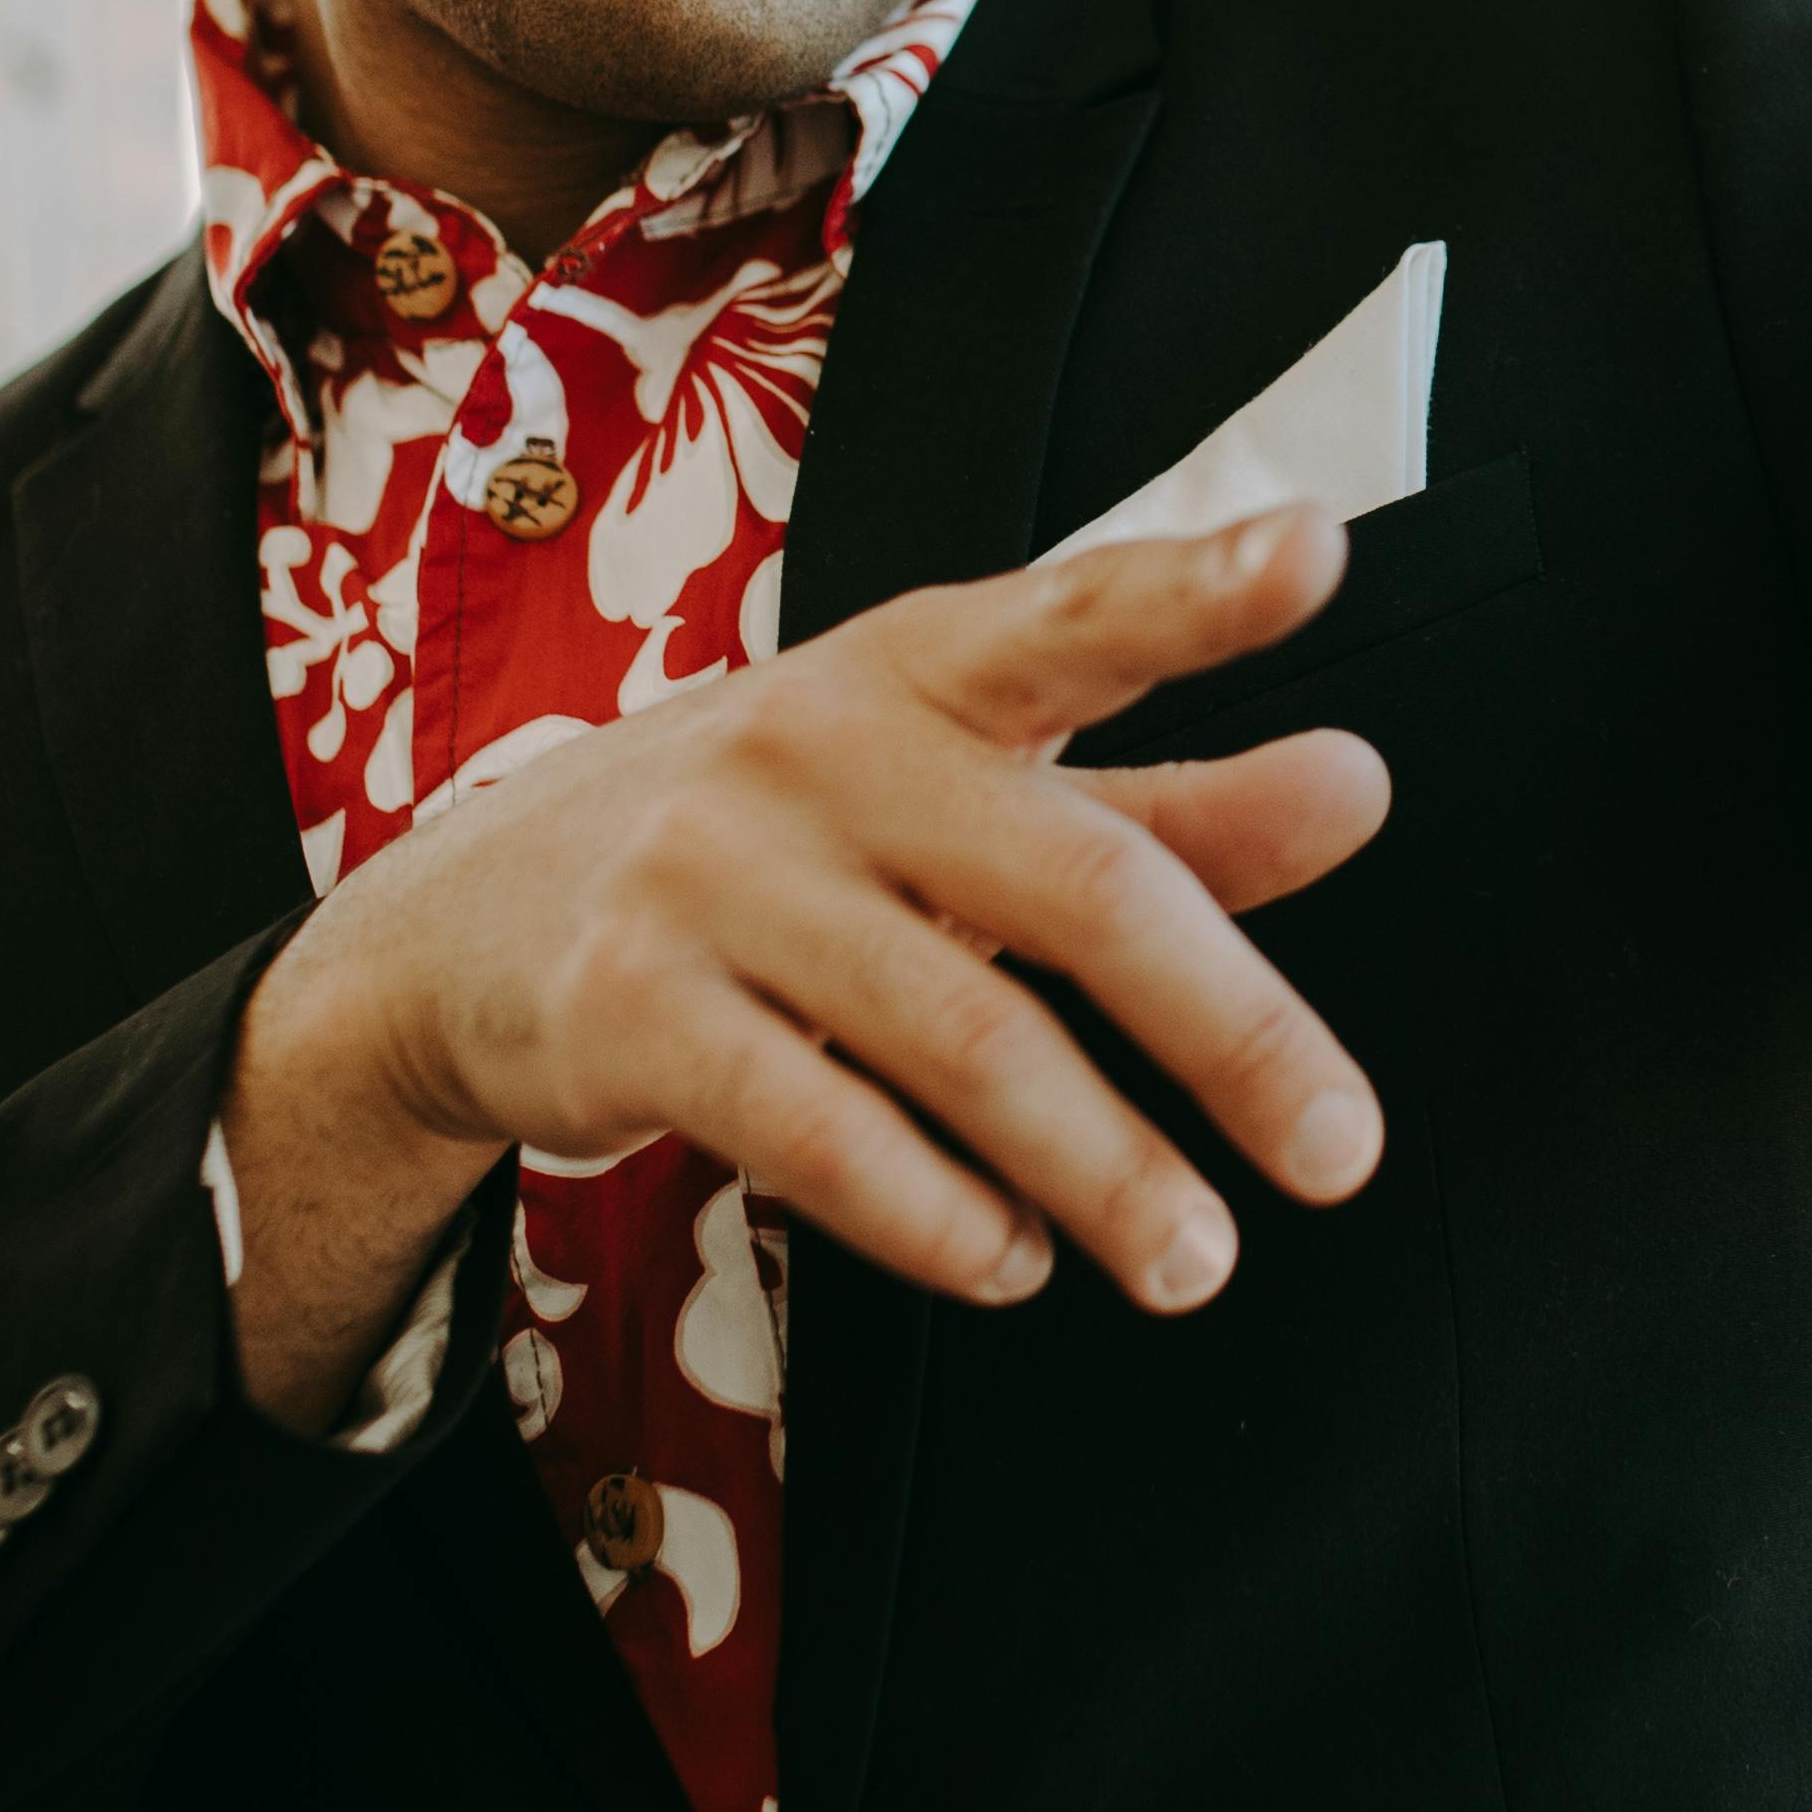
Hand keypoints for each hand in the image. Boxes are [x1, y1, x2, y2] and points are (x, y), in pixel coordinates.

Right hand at [219, 509, 1386, 1433]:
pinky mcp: (629, 1012)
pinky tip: (1011, 1258)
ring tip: (1194, 1252)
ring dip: (1102, 1169)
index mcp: (914, 667)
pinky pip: (818, 1133)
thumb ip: (1162, 808)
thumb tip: (1353, 791)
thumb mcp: (951, 794)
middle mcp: (816, 748)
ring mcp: (712, 876)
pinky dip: (939, 1219)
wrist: (458, 926)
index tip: (1316, 554)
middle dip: (1229, 1028)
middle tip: (1339, 1144)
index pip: (1071, 612)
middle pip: (1069, 880)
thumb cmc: (765, 841)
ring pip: (961, 1036)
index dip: (1195, 588)